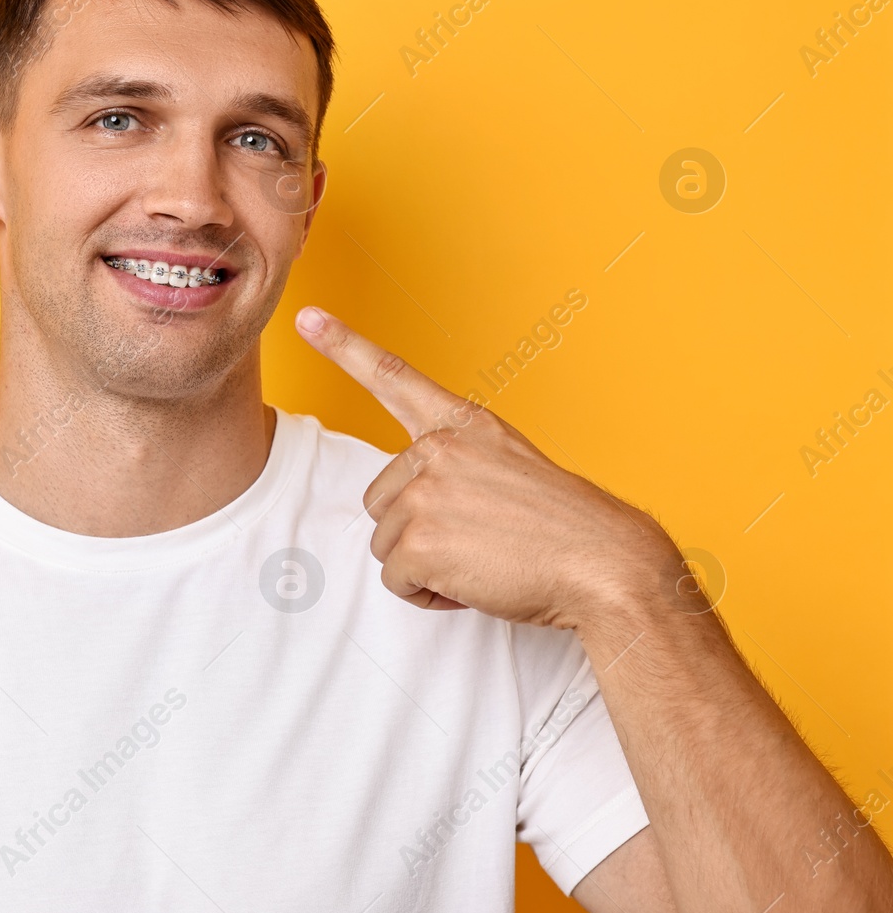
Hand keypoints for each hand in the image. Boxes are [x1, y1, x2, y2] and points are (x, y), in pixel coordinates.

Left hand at [295, 305, 681, 628]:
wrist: (605, 563)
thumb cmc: (564, 527)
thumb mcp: (509, 467)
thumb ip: (457, 465)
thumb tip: (412, 499)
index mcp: (462, 424)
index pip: (392, 376)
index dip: (344, 345)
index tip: (307, 317)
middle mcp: (437, 448)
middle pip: (382, 501)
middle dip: (419, 531)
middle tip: (480, 539)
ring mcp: (424, 492)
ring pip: (387, 543)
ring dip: (427, 565)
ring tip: (485, 558)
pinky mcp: (418, 540)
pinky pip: (398, 580)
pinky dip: (429, 595)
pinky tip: (475, 582)